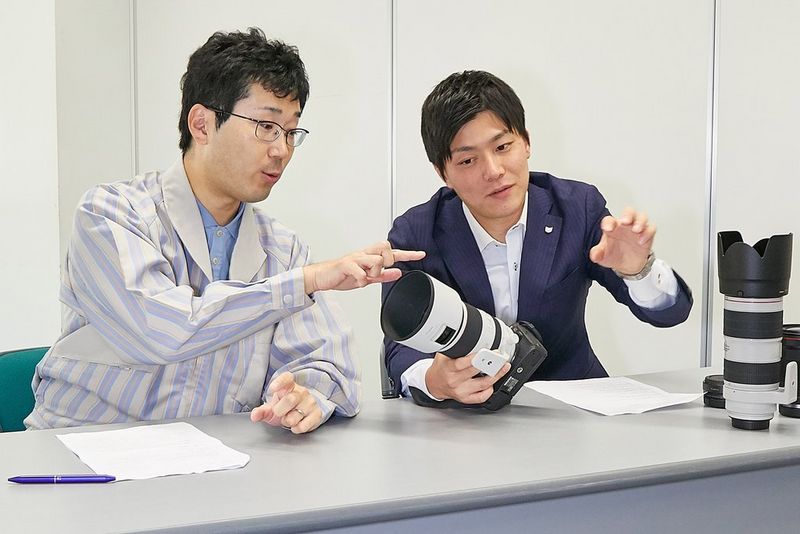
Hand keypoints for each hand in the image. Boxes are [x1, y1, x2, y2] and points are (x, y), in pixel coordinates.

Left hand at [250, 372, 321, 433]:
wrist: (303, 414)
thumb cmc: (285, 409)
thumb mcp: (271, 409)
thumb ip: (261, 411)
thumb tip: (254, 415)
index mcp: (289, 386)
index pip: (287, 378)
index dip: (279, 382)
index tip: (272, 389)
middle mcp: (301, 392)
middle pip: (290, 399)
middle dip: (280, 410)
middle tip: (279, 413)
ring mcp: (310, 402)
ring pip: (296, 415)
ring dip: (288, 421)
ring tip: (288, 419)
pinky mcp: (317, 414)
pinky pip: (305, 424)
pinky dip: (297, 428)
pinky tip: (295, 425)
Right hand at [302, 240, 424, 292]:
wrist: (321, 277)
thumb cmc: (342, 276)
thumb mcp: (366, 278)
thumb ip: (382, 276)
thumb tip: (398, 273)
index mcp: (369, 257)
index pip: (392, 252)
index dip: (408, 253)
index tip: (421, 254)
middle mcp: (364, 254)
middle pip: (385, 247)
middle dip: (387, 261)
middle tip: (378, 271)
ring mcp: (355, 258)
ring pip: (376, 259)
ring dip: (374, 272)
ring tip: (365, 278)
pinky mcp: (346, 264)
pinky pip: (360, 271)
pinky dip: (361, 279)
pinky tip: (357, 282)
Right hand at [425, 352, 510, 403]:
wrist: (433, 384)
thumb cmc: (441, 367)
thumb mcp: (443, 354)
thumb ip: (456, 348)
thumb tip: (471, 338)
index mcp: (448, 368)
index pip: (461, 363)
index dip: (475, 357)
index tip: (485, 352)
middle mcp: (454, 381)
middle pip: (475, 372)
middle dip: (490, 363)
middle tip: (500, 357)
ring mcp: (461, 391)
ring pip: (482, 385)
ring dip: (496, 376)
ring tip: (504, 367)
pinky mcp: (465, 399)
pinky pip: (481, 397)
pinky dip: (489, 390)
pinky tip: (493, 383)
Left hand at [589, 208, 654, 274]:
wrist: (627, 265)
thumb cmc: (614, 255)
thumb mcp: (603, 256)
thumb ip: (597, 254)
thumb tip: (594, 255)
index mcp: (612, 227)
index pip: (609, 220)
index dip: (608, 222)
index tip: (608, 229)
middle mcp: (625, 225)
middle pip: (629, 211)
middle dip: (628, 214)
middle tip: (626, 221)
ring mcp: (637, 228)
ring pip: (642, 217)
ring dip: (640, 221)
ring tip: (636, 230)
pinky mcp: (647, 235)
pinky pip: (651, 228)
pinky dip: (648, 233)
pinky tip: (641, 241)